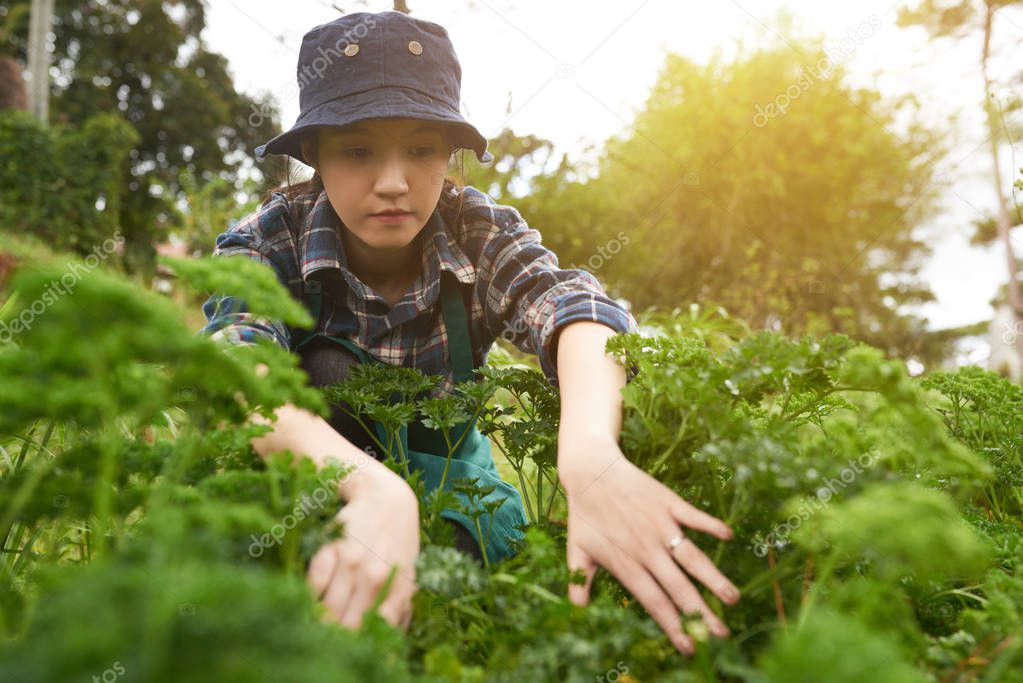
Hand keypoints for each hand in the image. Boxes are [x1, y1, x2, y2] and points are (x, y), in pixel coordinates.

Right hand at [307, 466, 419, 630]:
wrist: (384, 497)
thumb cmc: (397, 538)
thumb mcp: (408, 571)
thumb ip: (400, 603)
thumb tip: (392, 635)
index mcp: (395, 586)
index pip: (375, 630)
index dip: (361, 644)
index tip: (350, 648)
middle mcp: (373, 577)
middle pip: (347, 626)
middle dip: (336, 637)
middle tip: (328, 640)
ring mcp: (350, 562)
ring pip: (327, 609)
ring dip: (319, 621)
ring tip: (314, 626)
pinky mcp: (329, 548)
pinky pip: (313, 584)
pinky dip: (309, 596)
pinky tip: (309, 599)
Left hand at [558, 434, 739, 654]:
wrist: (589, 471)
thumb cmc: (583, 514)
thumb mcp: (576, 551)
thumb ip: (579, 581)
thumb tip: (576, 608)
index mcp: (627, 565)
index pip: (654, 602)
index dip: (672, 625)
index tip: (689, 646)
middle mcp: (646, 549)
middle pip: (679, 587)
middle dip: (701, 613)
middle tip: (722, 634)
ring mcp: (660, 525)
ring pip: (692, 557)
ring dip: (713, 577)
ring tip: (732, 598)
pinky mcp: (667, 502)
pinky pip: (693, 516)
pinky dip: (711, 525)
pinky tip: (729, 535)